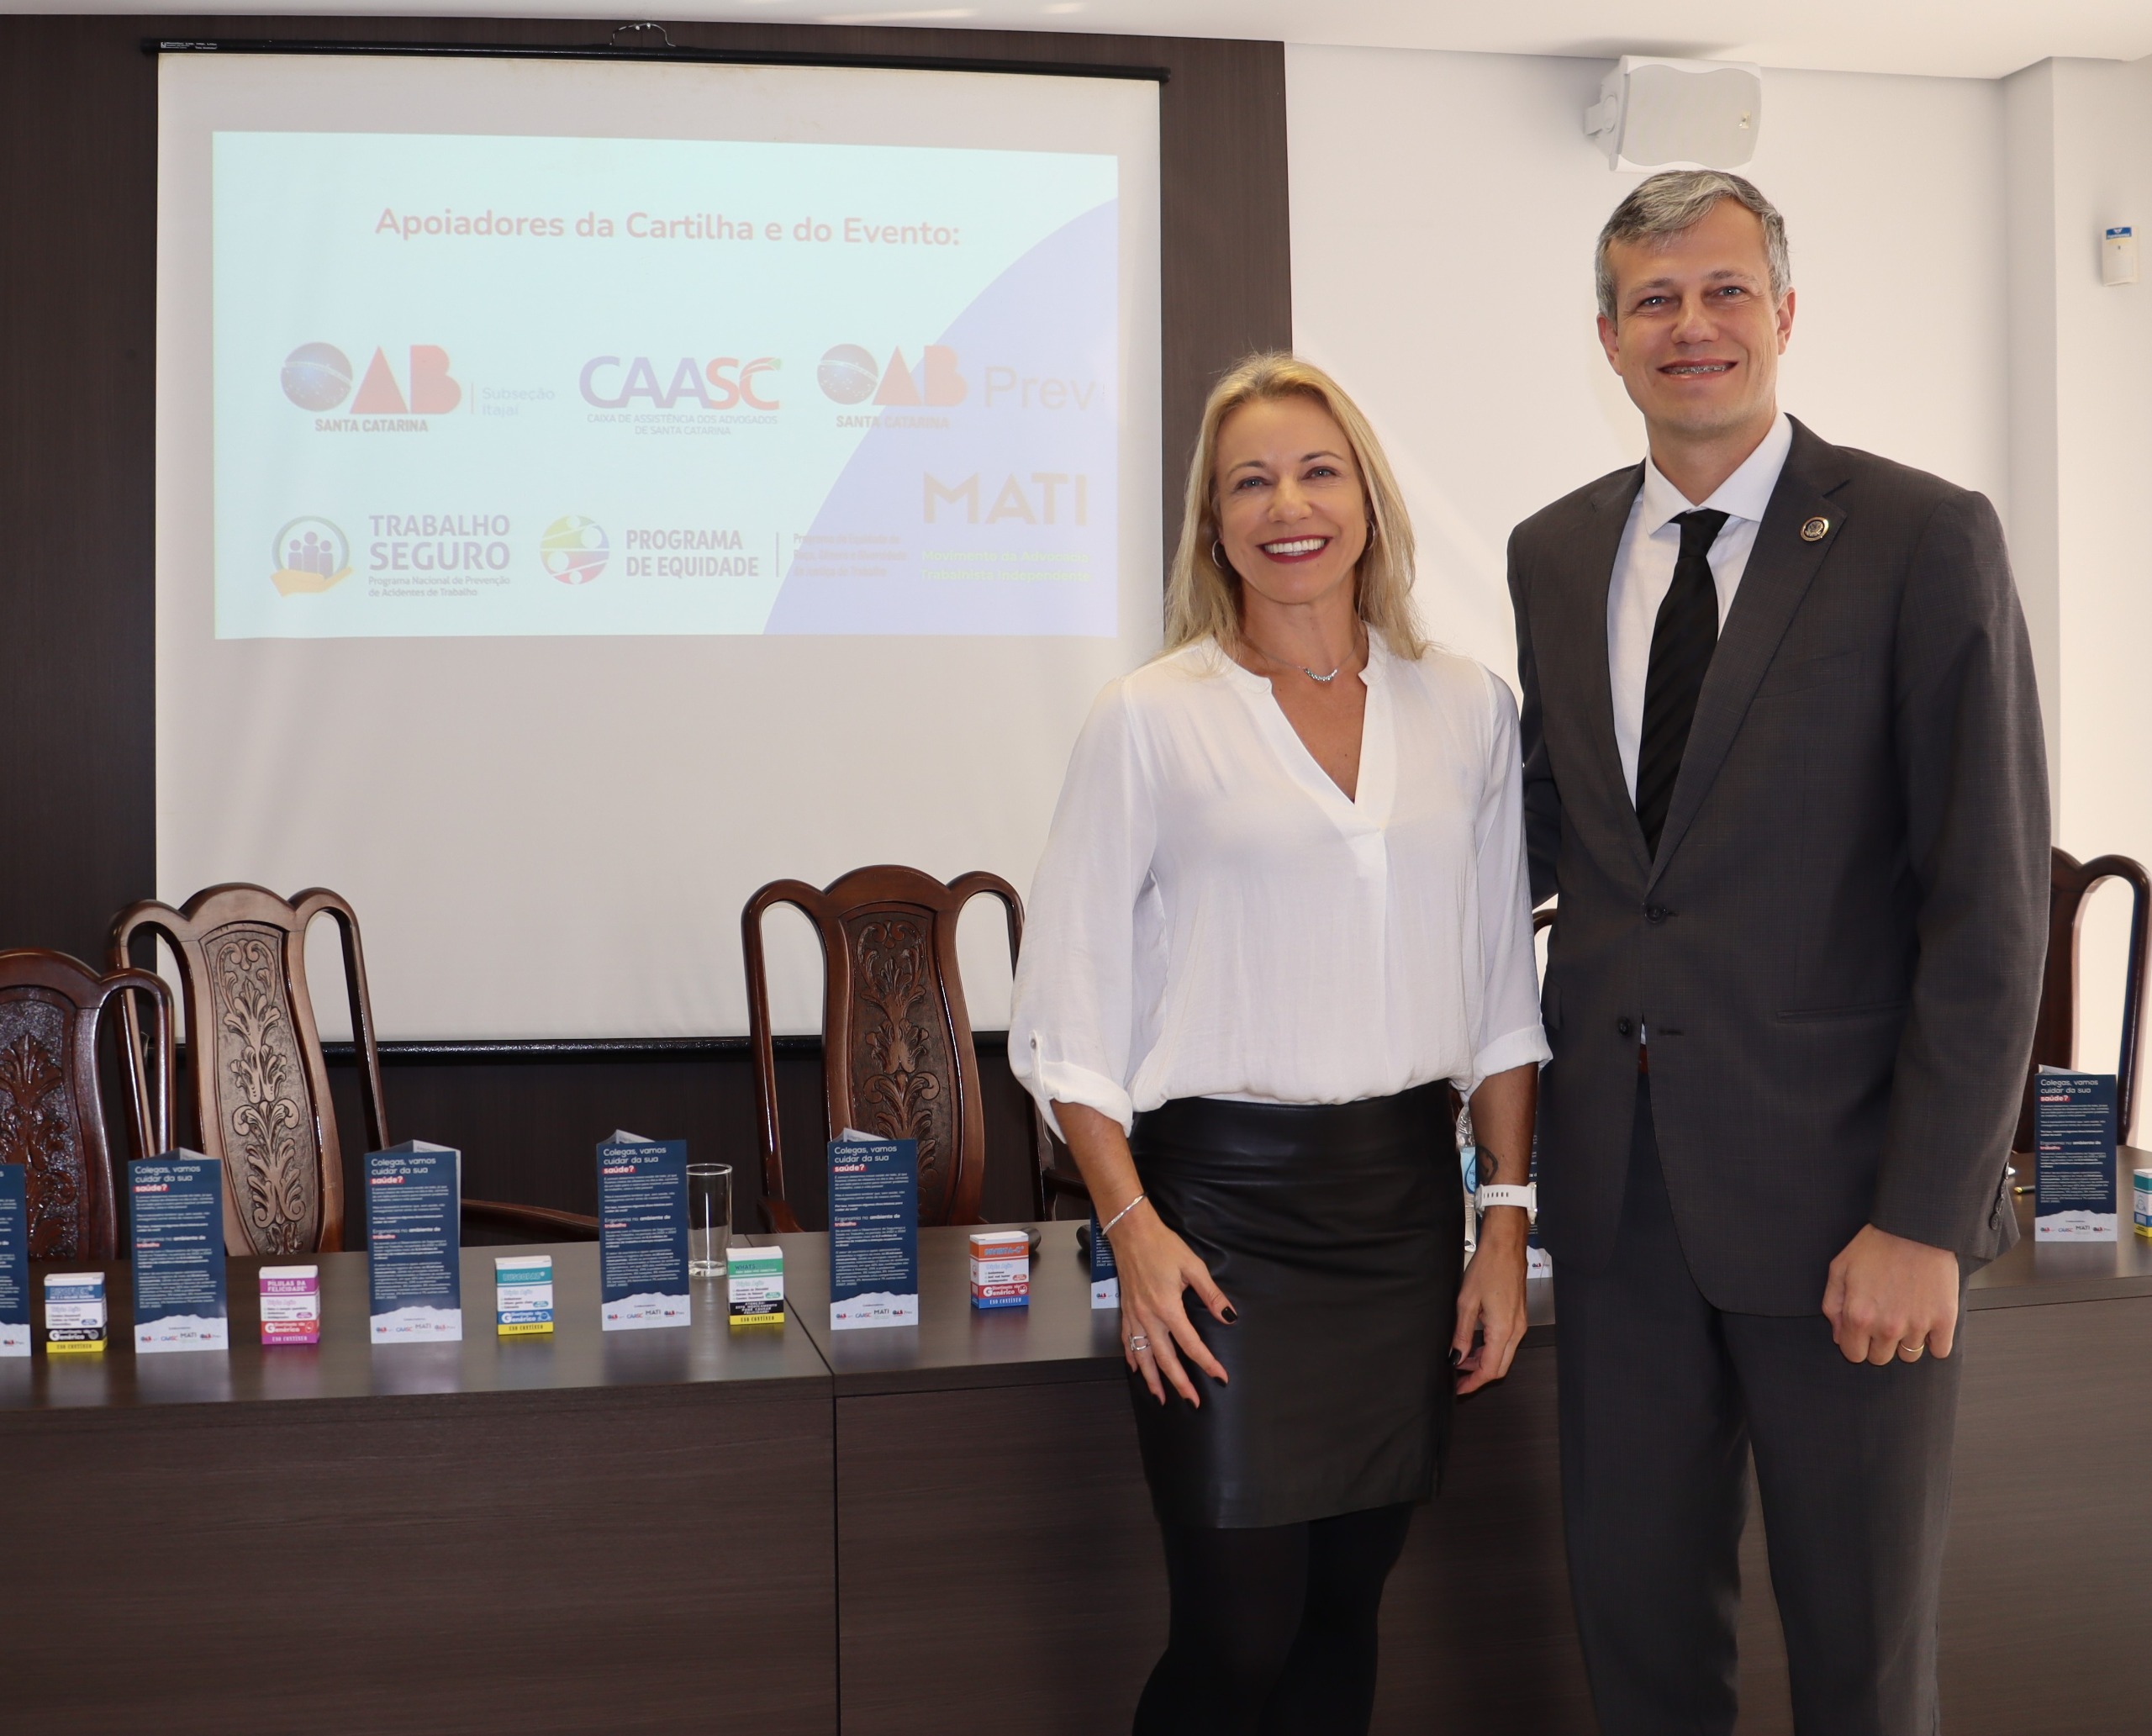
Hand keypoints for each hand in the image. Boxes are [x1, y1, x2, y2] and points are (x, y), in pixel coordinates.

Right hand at [1111, 1202, 1233, 1405]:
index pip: (1191, 1344)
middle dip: (1180, 1383)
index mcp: (1168, 1308)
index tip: (1220, 1377)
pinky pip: (1128, 1342)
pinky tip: (1138, 1369)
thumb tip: (1229, 1317)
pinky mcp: (1126, 1311)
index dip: (1207, 1363)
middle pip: (1165, 1359)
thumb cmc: (1163, 1246)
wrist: (1132, 1233)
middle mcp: (1149, 1317)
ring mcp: (1134, 1316)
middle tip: (1192, 1401)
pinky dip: (1133, 1358)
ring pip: (1143, 1356)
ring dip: (1153, 1379)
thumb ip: (1212, 1295)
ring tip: (1161, 1397)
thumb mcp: (1194, 1267)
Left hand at [1453, 1208, 1528, 1393]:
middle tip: (1458, 1378)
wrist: (1505, 1246)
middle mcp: (1516, 1330)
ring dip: (1484, 1361)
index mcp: (1503, 1329)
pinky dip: (1490, 1349)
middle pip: (1500, 1367)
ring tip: (1461, 1359)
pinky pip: (1506, 1342)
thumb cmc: (1488, 1267)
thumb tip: (1456, 1356)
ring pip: (1503, 1355)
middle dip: (1478, 1376)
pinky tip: (1475, 1344)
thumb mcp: (1466, 1302)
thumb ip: (1462, 1334)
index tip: (1460, 1388)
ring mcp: (1519, 1324)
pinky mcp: (1518, 1317)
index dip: (1474, 1382)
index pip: (1491, 1369)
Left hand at [1821, 1223, 1959, 1365]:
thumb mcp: (1839, 1269)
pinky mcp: (1944, 1321)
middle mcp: (1887, 1327)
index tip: (1862, 1332)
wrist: (1914, 1229)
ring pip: (1909, 1356)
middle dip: (1878, 1343)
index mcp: (1858, 1316)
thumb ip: (1833, 1306)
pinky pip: (1939, 1351)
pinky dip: (1934, 1341)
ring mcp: (1917, 1326)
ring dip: (1905, 1342)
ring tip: (1905, 1316)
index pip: (1854, 1354)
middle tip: (1884, 1320)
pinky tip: (1927, 1322)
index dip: (1856, 1343)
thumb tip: (1839, 1336)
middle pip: (1881, 1358)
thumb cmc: (1875, 1246)